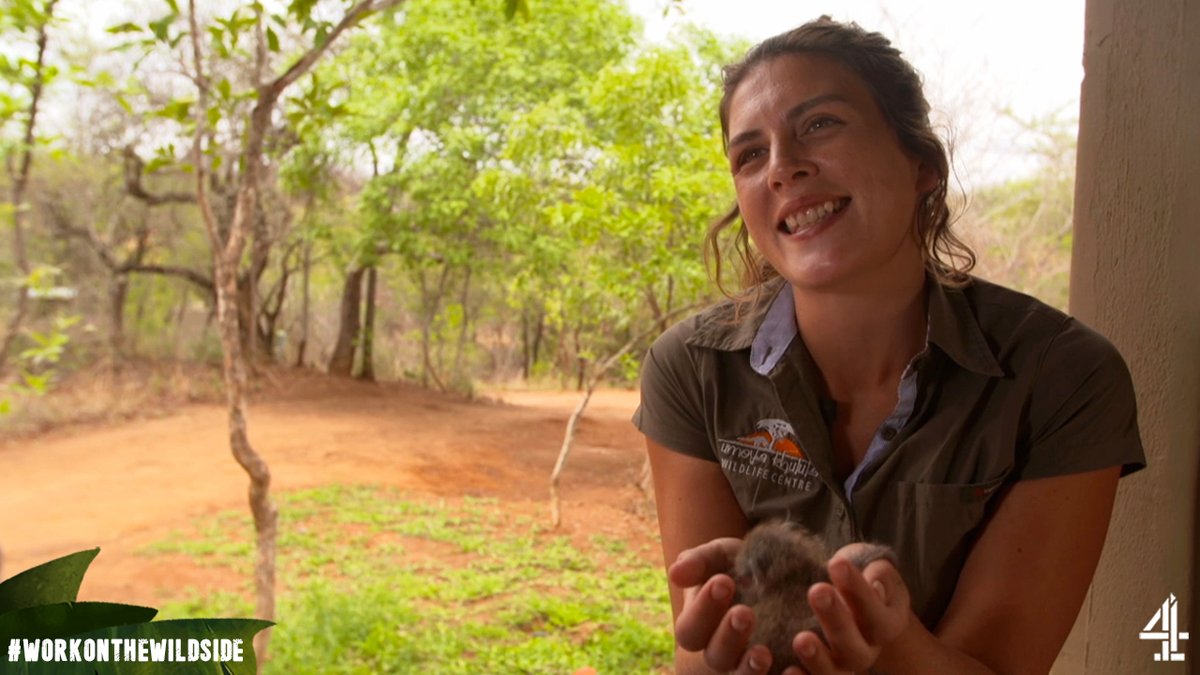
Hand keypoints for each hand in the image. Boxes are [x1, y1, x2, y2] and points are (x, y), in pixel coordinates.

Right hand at [668, 537, 775, 673]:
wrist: (782, 569)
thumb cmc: (740, 564)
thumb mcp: (720, 555)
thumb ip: (698, 561)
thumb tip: (675, 574)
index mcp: (700, 625)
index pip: (690, 629)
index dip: (703, 609)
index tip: (723, 581)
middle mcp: (721, 650)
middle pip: (715, 656)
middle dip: (728, 635)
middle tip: (745, 612)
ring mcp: (748, 662)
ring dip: (749, 666)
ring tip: (763, 652)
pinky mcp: (779, 668)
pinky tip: (792, 667)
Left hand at [784, 543, 911, 673]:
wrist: (850, 601)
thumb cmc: (861, 578)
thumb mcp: (874, 568)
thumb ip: (880, 574)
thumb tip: (875, 586)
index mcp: (886, 624)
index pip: (876, 612)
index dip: (858, 590)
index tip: (837, 563)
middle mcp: (866, 651)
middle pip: (855, 648)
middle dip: (836, 620)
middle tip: (817, 591)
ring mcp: (841, 666)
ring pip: (835, 673)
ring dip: (818, 659)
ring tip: (801, 640)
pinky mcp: (819, 670)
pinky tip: (788, 670)